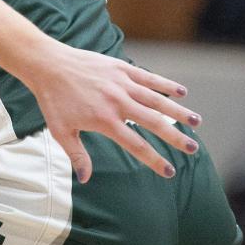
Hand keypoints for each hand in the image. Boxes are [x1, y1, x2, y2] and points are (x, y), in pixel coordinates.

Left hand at [24, 40, 201, 182]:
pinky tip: (181, 92)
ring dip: (178, 111)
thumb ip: (77, 155)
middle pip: (154, 123)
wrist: (47, 65)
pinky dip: (165, 84)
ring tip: (196, 122)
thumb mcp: (61, 131)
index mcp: (105, 121)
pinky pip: (148, 78)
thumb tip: (86, 179)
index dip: (154, 160)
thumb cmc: (52, 100)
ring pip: (157, 100)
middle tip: (193, 149)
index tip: (169, 171)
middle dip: (175, 137)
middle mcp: (118, 103)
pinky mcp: (121, 68)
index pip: (136, 145)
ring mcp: (122, 84)